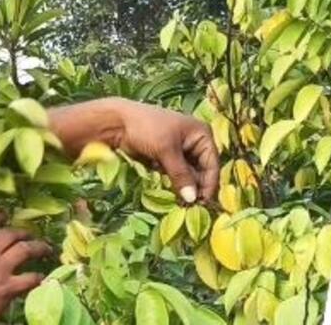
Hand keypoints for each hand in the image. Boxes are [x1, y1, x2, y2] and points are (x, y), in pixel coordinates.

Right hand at [0, 213, 48, 324]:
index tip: (4, 213)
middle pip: (11, 235)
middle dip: (23, 232)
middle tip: (29, 233)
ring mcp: (0, 269)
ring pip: (25, 250)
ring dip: (38, 247)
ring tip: (45, 248)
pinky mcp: (8, 287)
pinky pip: (29, 278)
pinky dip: (37, 277)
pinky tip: (42, 278)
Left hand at [54, 99, 218, 205]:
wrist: (118, 122)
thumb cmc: (147, 128)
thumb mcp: (166, 150)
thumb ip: (181, 175)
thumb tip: (193, 199)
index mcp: (201, 134)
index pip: (212, 163)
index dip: (209, 184)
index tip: (203, 203)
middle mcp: (194, 143)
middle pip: (202, 171)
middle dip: (197, 188)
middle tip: (191, 208)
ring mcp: (181, 151)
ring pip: (189, 175)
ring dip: (185, 189)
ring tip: (182, 206)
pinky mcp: (168, 159)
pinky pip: (176, 176)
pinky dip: (175, 186)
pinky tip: (174, 198)